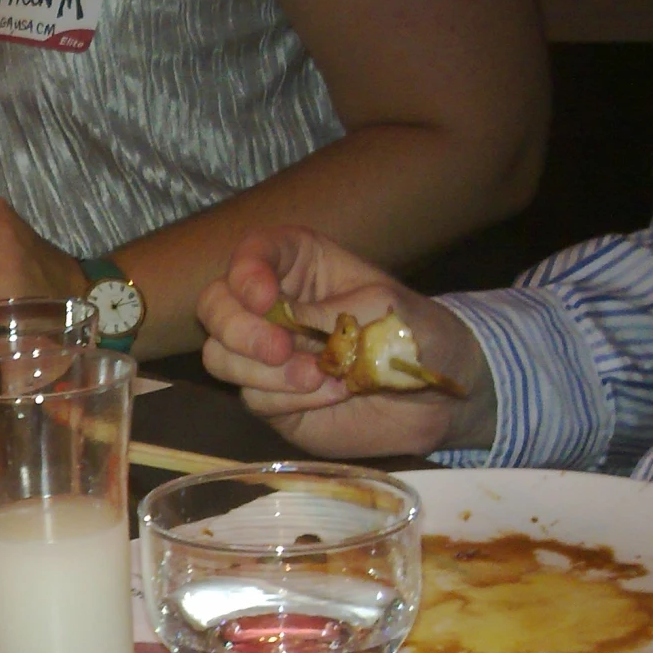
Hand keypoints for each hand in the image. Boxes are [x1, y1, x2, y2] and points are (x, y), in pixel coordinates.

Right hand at [197, 227, 491, 457]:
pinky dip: (288, 400)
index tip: (266, 300)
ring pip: (220, 356)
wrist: (437, 399)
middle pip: (214, 305)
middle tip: (278, 350)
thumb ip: (324, 314)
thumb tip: (277, 327)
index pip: (253, 253)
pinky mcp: (268, 396)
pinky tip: (330, 396)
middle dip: (238, 329)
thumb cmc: (415, 334)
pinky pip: (251, 397)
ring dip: (264, 372)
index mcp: (299, 267)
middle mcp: (271, 306)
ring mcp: (263, 354)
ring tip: (318, 378)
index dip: (247, 273)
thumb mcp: (380, 309)